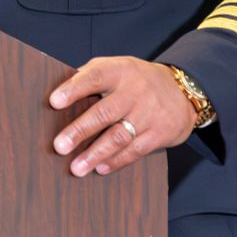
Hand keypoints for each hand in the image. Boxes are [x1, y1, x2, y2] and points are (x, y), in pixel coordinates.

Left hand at [49, 57, 196, 176]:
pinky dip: (116, 161)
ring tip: (76, 168)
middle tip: (59, 146)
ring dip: (96, 154)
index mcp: (120, 70)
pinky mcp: (160, 133)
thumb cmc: (136, 80)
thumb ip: (91, 76)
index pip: (94, 76)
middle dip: (80, 130)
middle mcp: (135, 91)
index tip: (54, 102)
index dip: (74, 88)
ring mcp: (149, 113)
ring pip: (119, 136)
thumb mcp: (117, 68)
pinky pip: (135, 150)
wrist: (182, 90)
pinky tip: (100, 168)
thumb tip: (57, 92)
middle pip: (104, 112)